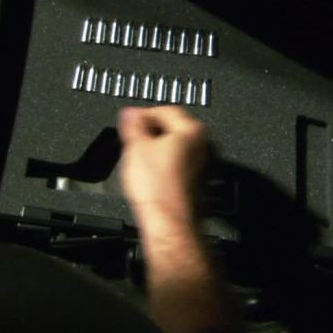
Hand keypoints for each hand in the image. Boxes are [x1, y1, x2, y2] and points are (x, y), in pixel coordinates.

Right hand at [118, 106, 207, 224]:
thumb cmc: (158, 189)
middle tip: (132, 138)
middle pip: (171, 128)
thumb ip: (132, 123)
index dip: (143, 114)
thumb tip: (130, 114)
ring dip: (156, 148)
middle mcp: (202, 145)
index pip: (166, 110)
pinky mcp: (195, 180)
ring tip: (138, 157)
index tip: (130, 121)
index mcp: (192, 130)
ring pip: (173, 146)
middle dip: (150, 132)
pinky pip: (176, 163)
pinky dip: (163, 163)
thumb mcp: (136, 146)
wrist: (168, 223)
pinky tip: (149, 173)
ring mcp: (200, 163)